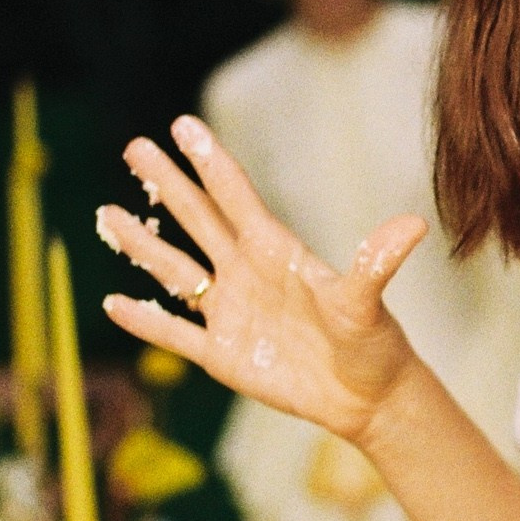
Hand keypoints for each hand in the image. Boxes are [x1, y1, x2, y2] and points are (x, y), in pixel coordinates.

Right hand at [96, 115, 426, 444]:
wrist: (366, 396)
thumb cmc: (372, 342)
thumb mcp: (368, 302)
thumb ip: (376, 263)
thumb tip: (413, 226)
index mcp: (277, 251)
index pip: (235, 197)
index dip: (209, 162)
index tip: (182, 125)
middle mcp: (247, 273)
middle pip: (197, 220)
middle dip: (166, 185)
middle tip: (135, 146)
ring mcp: (231, 312)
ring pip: (175, 271)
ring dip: (142, 245)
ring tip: (107, 214)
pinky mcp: (222, 354)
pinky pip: (175, 333)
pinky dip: (145, 322)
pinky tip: (113, 302)